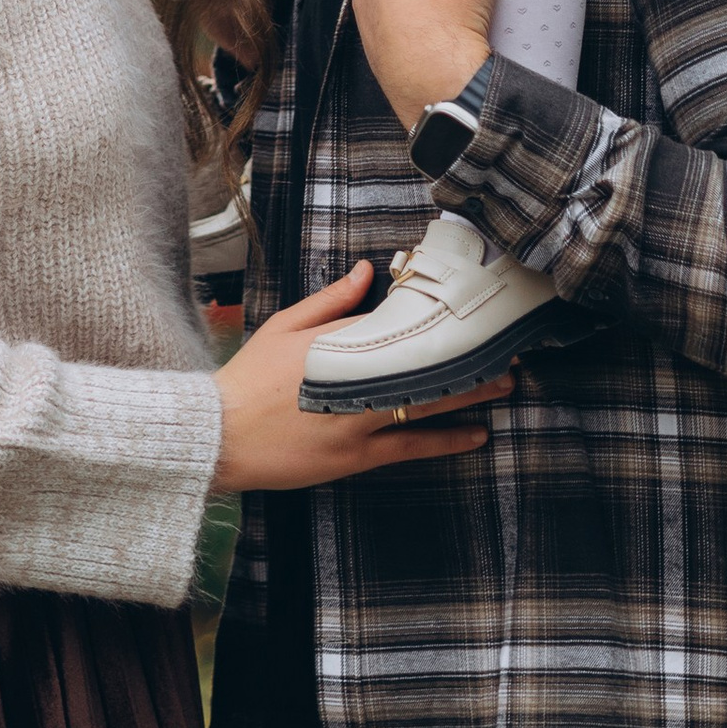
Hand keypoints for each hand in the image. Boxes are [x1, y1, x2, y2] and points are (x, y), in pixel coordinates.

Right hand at [212, 265, 511, 489]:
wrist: (220, 436)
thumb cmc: (249, 379)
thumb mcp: (285, 327)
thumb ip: (330, 301)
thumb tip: (367, 272)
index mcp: (335, 341)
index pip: (396, 322)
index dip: (435, 317)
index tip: (467, 310)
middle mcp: (353, 380)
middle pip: (423, 363)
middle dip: (466, 356)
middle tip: (506, 347)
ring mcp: (357, 420)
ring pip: (426, 404)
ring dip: (469, 393)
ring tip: (505, 384)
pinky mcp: (356, 456)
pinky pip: (412, 446)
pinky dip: (446, 439)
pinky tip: (476, 434)